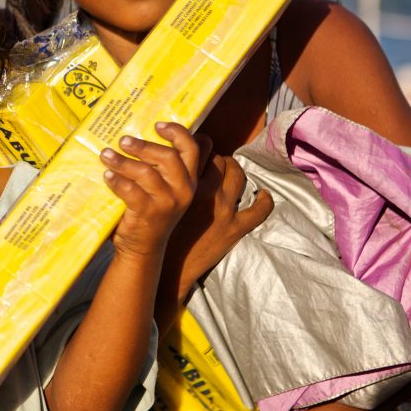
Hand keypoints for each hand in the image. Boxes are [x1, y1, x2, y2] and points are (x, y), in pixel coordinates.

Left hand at [102, 122, 199, 261]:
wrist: (142, 249)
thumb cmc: (148, 211)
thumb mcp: (161, 189)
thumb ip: (157, 167)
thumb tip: (133, 137)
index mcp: (189, 180)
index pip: (191, 149)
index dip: (176, 132)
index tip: (157, 125)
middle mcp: (183, 190)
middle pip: (168, 157)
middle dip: (143, 145)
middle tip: (123, 141)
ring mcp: (167, 203)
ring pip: (146, 172)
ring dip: (122, 161)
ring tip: (106, 155)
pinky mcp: (149, 213)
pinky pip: (131, 190)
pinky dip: (116, 180)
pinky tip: (107, 176)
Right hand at [164, 153, 272, 302]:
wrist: (167, 268)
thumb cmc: (152, 233)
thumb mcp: (146, 199)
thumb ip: (153, 178)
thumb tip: (152, 160)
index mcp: (185, 182)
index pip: (197, 147)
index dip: (196, 142)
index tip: (190, 144)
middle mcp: (208, 191)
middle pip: (218, 158)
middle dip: (214, 157)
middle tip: (208, 161)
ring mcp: (225, 209)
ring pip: (237, 175)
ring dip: (234, 169)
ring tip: (228, 170)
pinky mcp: (235, 228)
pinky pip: (259, 211)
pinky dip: (264, 201)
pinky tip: (263, 194)